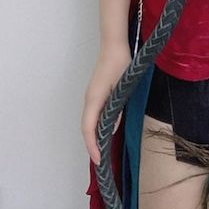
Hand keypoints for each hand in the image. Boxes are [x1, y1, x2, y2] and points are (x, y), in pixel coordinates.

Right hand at [81, 40, 132, 165]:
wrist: (114, 46)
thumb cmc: (121, 64)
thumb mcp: (122, 88)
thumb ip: (116, 108)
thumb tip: (111, 128)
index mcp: (94, 99)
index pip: (88, 128)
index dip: (92, 146)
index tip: (98, 160)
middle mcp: (89, 100)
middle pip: (86, 128)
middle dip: (92, 146)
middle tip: (101, 162)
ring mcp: (91, 97)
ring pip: (89, 122)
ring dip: (93, 137)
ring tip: (102, 152)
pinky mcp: (96, 94)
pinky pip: (93, 115)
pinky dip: (96, 127)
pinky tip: (105, 132)